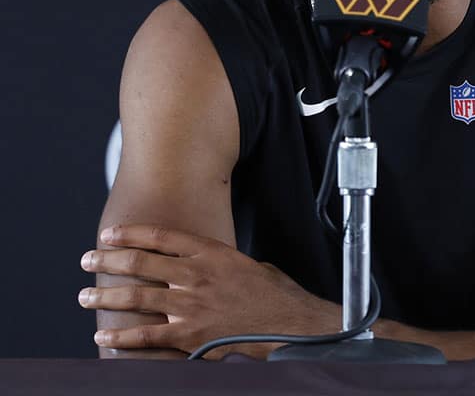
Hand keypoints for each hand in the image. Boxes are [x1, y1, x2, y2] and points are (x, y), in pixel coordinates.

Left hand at [80, 224, 339, 358]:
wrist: (291, 326)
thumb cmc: (277, 297)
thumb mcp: (252, 267)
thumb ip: (224, 264)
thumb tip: (210, 267)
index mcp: (213, 254)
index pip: (162, 237)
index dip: (131, 233)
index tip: (110, 234)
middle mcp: (197, 276)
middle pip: (141, 263)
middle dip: (108, 261)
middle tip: (88, 261)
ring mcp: (191, 306)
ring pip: (136, 298)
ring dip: (106, 296)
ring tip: (86, 296)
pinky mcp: (190, 336)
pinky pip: (146, 336)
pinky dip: (121, 337)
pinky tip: (105, 337)